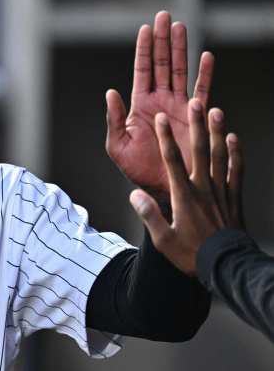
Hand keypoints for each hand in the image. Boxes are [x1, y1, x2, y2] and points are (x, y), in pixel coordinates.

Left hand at [106, 11, 213, 196]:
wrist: (163, 187)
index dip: (144, 49)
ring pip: (181, 71)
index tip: (145, 28)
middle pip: (162, 63)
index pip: (142, 71)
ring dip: (181, 49)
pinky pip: (202, 91)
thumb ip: (114, 118)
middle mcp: (160, 101)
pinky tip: (206, 56)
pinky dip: (205, 74)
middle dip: (162, 40)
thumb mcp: (117, 145)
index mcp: (140, 105)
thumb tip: (110, 91)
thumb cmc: (136, 169)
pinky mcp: (195, 117)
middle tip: (164, 16)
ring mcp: (179, 107)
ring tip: (180, 26)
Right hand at [129, 101, 243, 274]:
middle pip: (199, 151)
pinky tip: (234, 139)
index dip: (166, 138)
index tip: (161, 120)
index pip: (173, 162)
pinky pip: (236, 171)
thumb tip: (135, 195)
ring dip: (218, 132)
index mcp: (184, 197)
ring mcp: (221, 192)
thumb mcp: (163, 239)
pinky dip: (236, 154)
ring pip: (220, 156)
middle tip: (195, 104)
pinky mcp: (234, 198)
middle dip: (196, 125)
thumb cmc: (193, 254)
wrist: (227, 266)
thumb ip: (149, 215)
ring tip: (216, 111)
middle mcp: (204, 189)